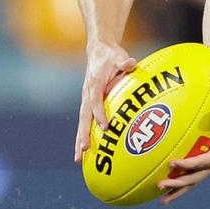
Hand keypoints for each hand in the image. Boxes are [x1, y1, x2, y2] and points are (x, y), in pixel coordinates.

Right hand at [73, 41, 136, 162]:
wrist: (98, 50)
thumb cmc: (111, 55)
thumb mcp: (118, 56)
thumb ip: (124, 62)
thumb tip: (131, 63)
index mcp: (95, 84)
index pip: (96, 102)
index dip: (99, 114)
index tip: (105, 127)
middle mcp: (87, 94)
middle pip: (84, 117)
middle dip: (83, 134)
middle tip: (85, 149)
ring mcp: (86, 100)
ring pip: (82, 122)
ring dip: (79, 140)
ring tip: (78, 158)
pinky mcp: (87, 103)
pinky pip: (84, 121)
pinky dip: (82, 135)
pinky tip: (83, 151)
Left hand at [156, 104, 209, 204]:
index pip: (204, 162)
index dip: (188, 164)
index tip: (172, 163)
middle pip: (196, 178)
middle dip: (178, 184)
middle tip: (160, 185)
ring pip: (194, 181)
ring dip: (178, 190)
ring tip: (162, 200)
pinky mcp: (208, 164)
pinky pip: (193, 176)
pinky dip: (181, 184)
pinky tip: (169, 186)